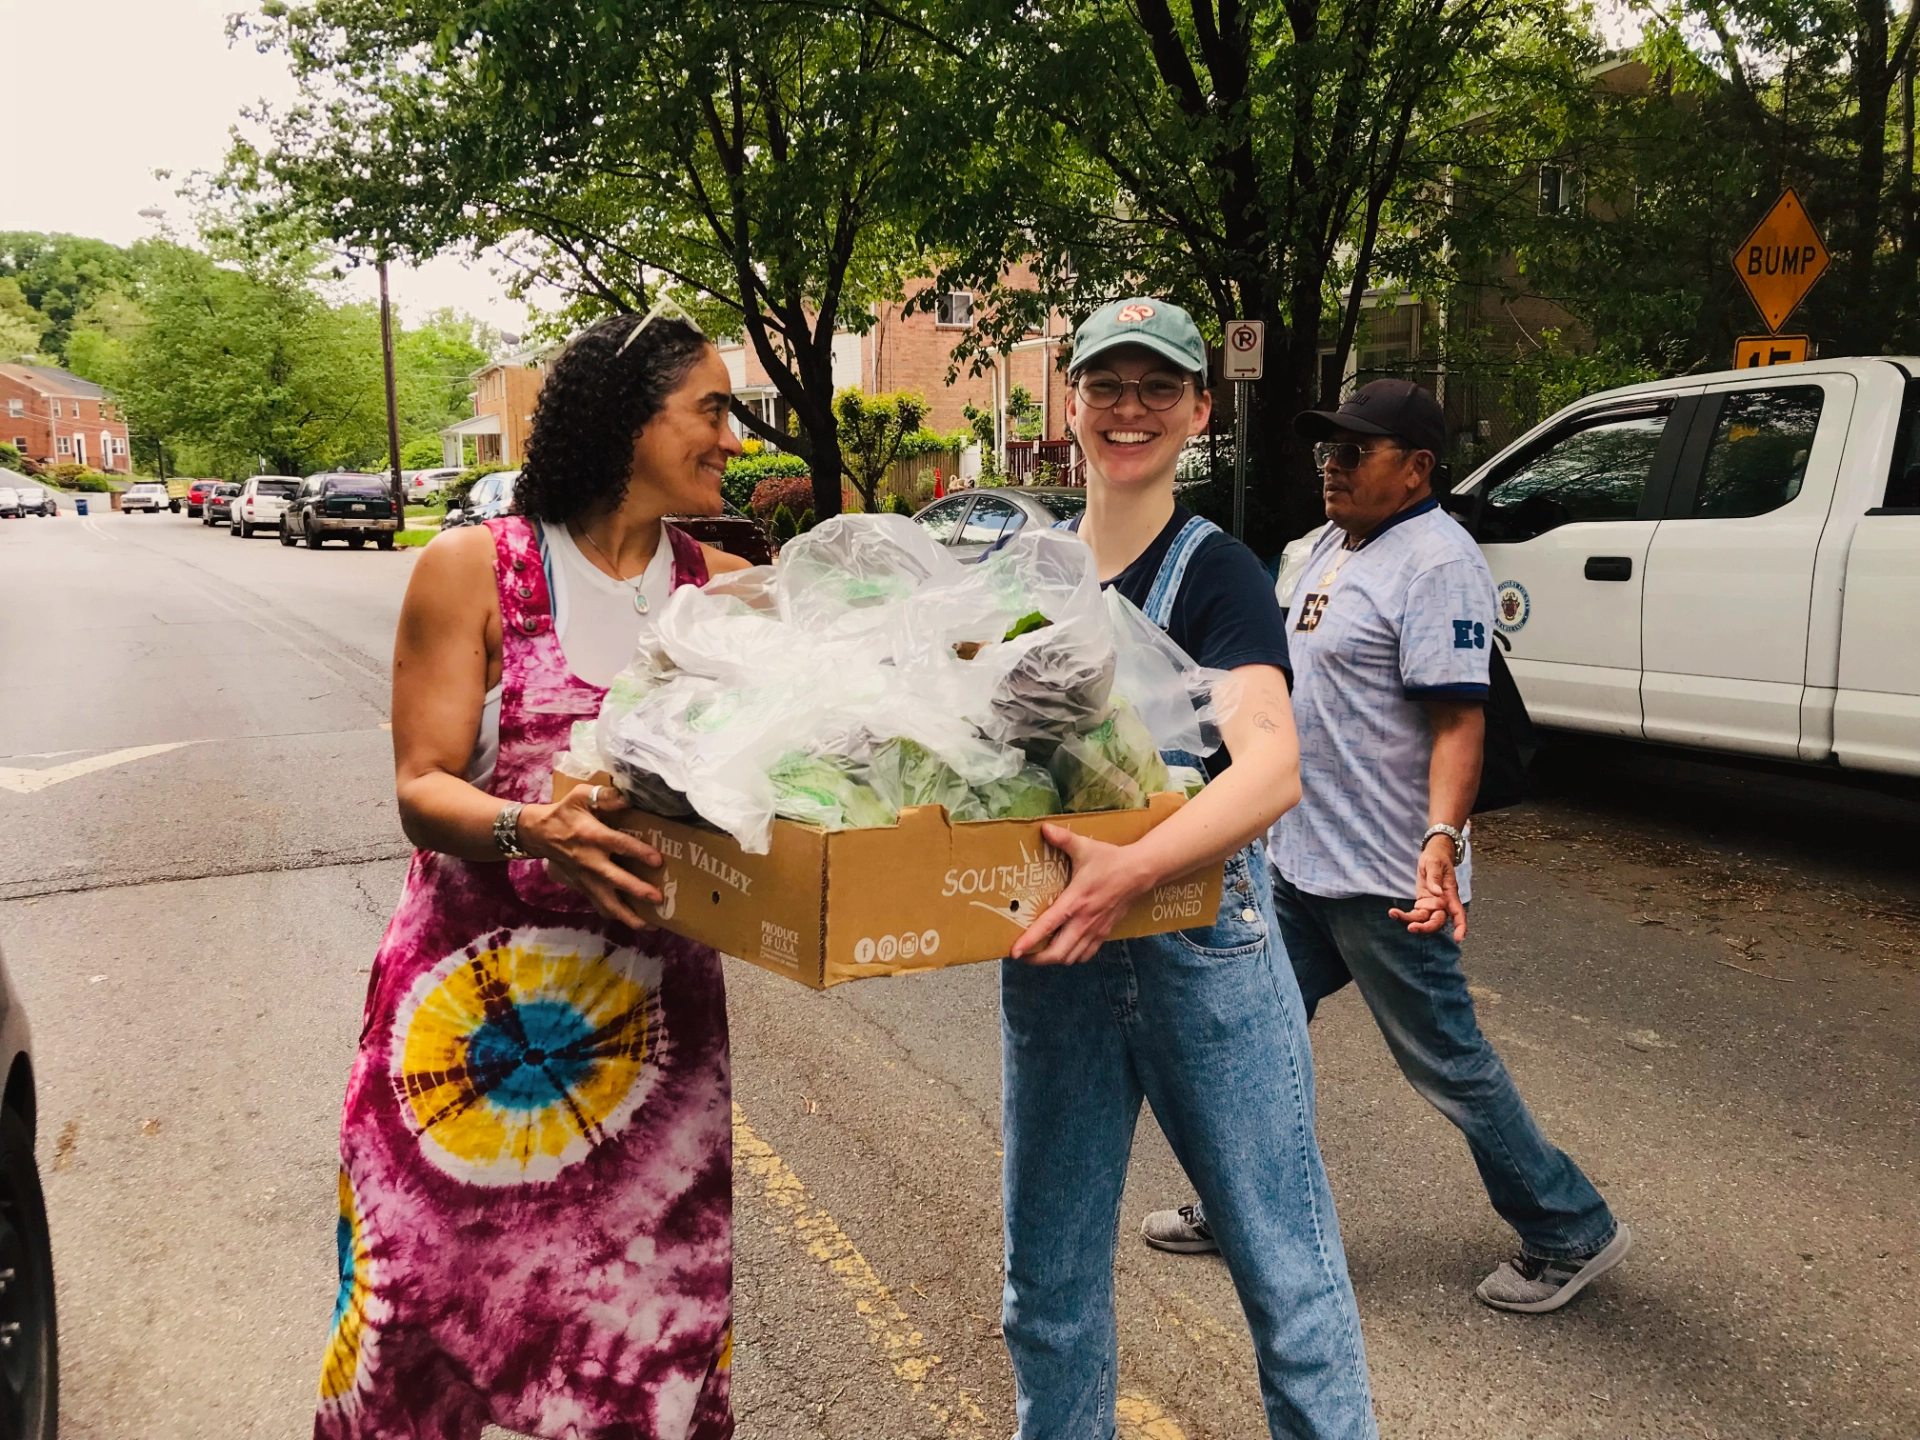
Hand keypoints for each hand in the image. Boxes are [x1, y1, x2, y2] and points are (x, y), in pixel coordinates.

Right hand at [518, 784, 664, 929]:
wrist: (538, 834)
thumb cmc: (565, 813)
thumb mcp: (580, 796)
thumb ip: (604, 796)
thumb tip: (628, 797)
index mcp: (592, 836)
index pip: (619, 845)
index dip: (639, 852)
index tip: (658, 860)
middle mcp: (591, 861)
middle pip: (616, 880)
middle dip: (637, 890)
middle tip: (658, 898)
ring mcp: (587, 879)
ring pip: (607, 903)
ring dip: (628, 915)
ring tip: (651, 924)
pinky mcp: (584, 888)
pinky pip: (600, 906)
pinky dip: (617, 915)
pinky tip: (635, 921)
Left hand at [1010, 824, 1151, 966]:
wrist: (1140, 872)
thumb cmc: (1110, 860)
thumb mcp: (1085, 846)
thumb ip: (1063, 838)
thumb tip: (1043, 828)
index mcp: (1076, 900)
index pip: (1048, 926)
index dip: (1030, 941)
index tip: (1015, 952)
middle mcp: (1084, 920)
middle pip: (1058, 953)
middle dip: (1037, 958)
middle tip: (1022, 955)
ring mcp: (1095, 930)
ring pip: (1071, 957)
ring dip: (1054, 959)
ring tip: (1038, 953)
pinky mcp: (1104, 933)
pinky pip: (1086, 955)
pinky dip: (1072, 957)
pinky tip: (1063, 948)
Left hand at [1389, 834, 1467, 941]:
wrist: (1433, 856)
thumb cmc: (1437, 858)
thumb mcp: (1434, 863)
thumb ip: (1435, 878)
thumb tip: (1437, 893)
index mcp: (1450, 894)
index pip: (1458, 913)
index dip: (1460, 926)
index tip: (1458, 938)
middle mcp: (1443, 903)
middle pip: (1437, 922)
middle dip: (1425, 928)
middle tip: (1411, 927)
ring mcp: (1432, 905)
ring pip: (1424, 921)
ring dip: (1410, 922)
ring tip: (1395, 914)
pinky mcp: (1422, 905)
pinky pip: (1415, 916)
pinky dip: (1405, 917)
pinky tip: (1394, 912)